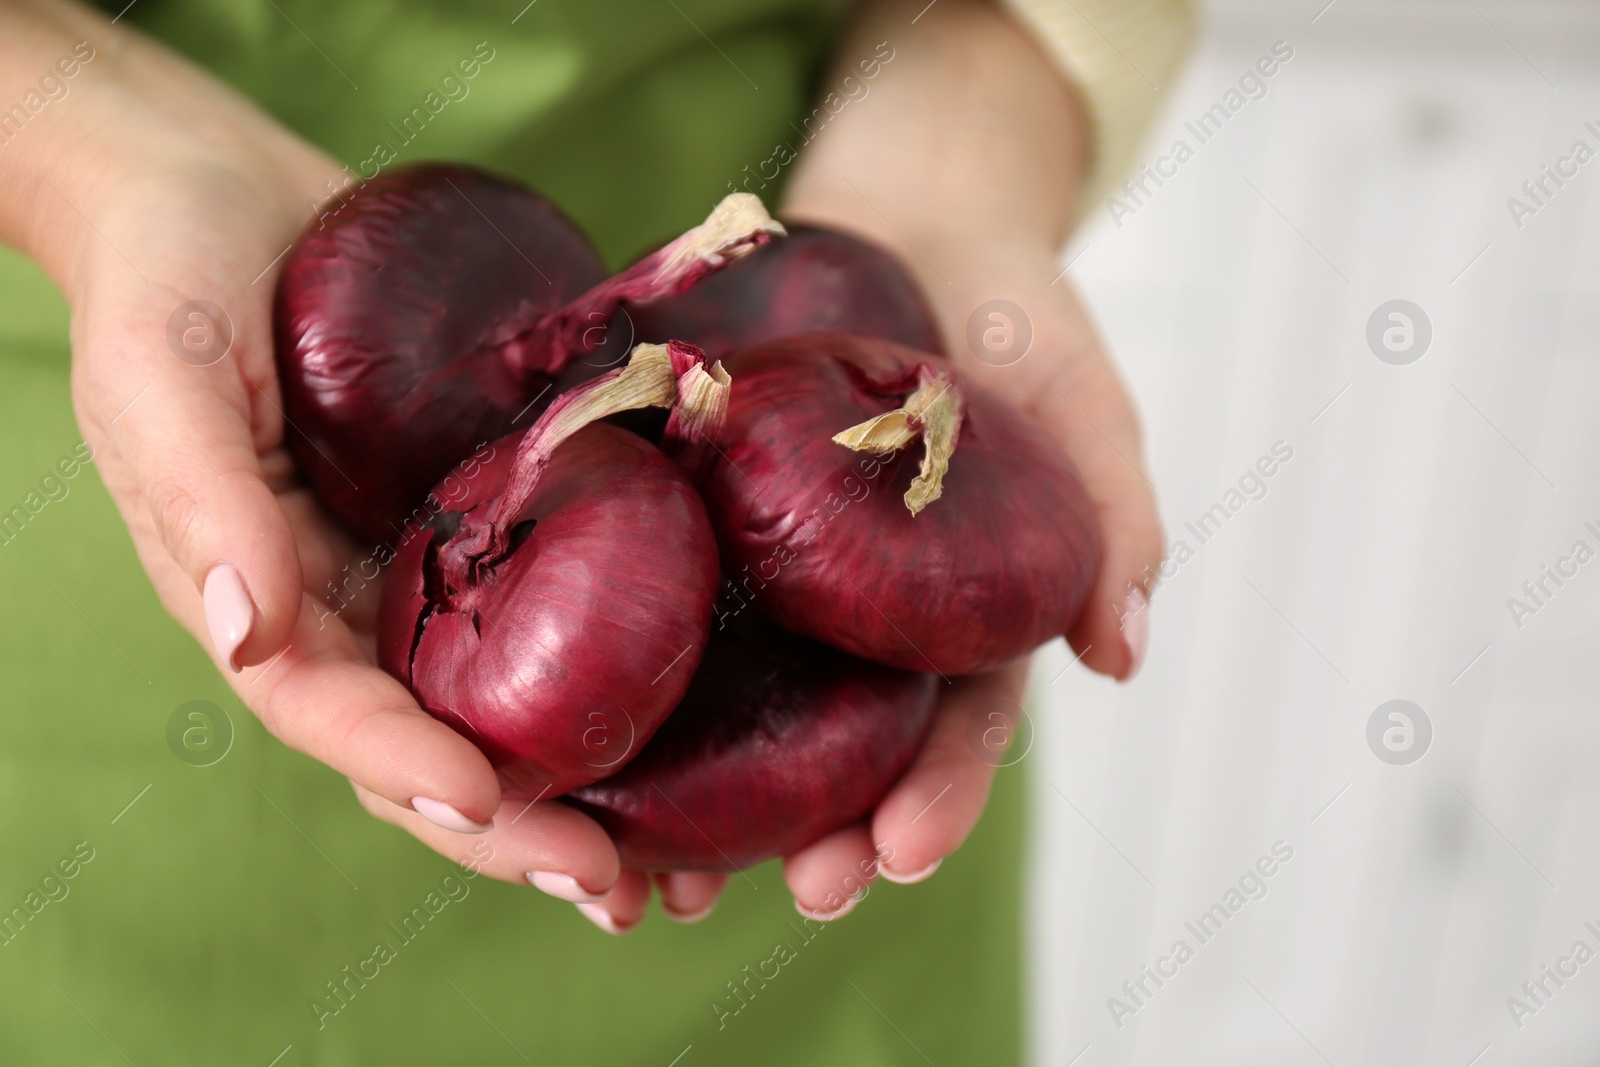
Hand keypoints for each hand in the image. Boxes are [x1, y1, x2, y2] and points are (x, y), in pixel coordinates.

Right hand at [2, 3, 625, 900]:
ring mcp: (424, 558)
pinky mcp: (486, 502)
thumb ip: (201, 507)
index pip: (337, 714)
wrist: (220, 186)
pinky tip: (698, 696)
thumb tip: (244, 636)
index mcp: (264, 600)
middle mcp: (352, 602)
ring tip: (674, 851)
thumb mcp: (162, 377)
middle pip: (438, 739)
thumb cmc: (168, 274)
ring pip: (509, 691)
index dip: (409, 770)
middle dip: (518, 824)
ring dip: (585, 774)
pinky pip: (553, 590)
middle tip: (614, 887)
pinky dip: (616, 652)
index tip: (497, 810)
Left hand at [568, 0, 1165, 929]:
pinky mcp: (700, 509)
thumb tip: (1119, 653)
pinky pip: (660, 595)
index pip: (953, 723)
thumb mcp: (1080, 402)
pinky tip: (587, 740)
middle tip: (795, 890)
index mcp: (957, 610)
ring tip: (670, 878)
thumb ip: (1110, 514)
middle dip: (824, 828)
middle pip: (843, 742)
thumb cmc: (1013, 313)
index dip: (934, 795)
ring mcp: (778, 567)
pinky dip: (628, 672)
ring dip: (711, 797)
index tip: (901, 858)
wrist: (912, 215)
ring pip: (743, 700)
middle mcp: (862, 612)